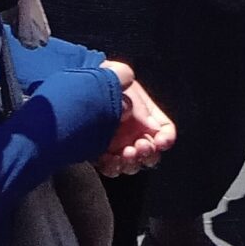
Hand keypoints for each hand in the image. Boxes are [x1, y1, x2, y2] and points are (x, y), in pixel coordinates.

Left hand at [97, 61, 176, 175]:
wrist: (78, 84)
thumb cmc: (104, 78)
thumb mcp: (123, 80)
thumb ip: (135, 98)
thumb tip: (144, 121)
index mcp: (147, 115)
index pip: (165, 131)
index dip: (166, 138)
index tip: (161, 141)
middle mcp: (135, 132)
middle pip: (151, 152)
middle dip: (149, 153)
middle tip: (140, 146)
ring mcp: (118, 145)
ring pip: (133, 164)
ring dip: (132, 163)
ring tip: (125, 154)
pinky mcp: (101, 153)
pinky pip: (111, 167)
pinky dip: (113, 167)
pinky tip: (109, 159)